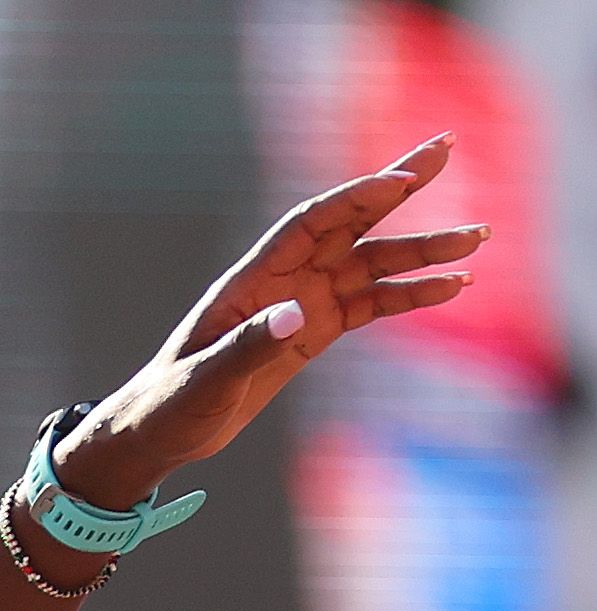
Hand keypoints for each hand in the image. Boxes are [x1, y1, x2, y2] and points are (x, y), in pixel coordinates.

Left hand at [57, 135, 481, 505]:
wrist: (160, 434)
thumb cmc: (170, 404)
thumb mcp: (206, 380)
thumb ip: (249, 347)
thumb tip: (298, 316)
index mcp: (250, 281)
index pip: (311, 223)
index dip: (355, 198)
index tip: (400, 179)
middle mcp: (282, 282)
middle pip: (350, 224)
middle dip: (398, 187)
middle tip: (447, 149)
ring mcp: (302, 305)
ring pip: (372, 265)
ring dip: (422, 251)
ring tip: (477, 239)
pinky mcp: (313, 334)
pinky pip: (370, 305)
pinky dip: (410, 295)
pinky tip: (453, 286)